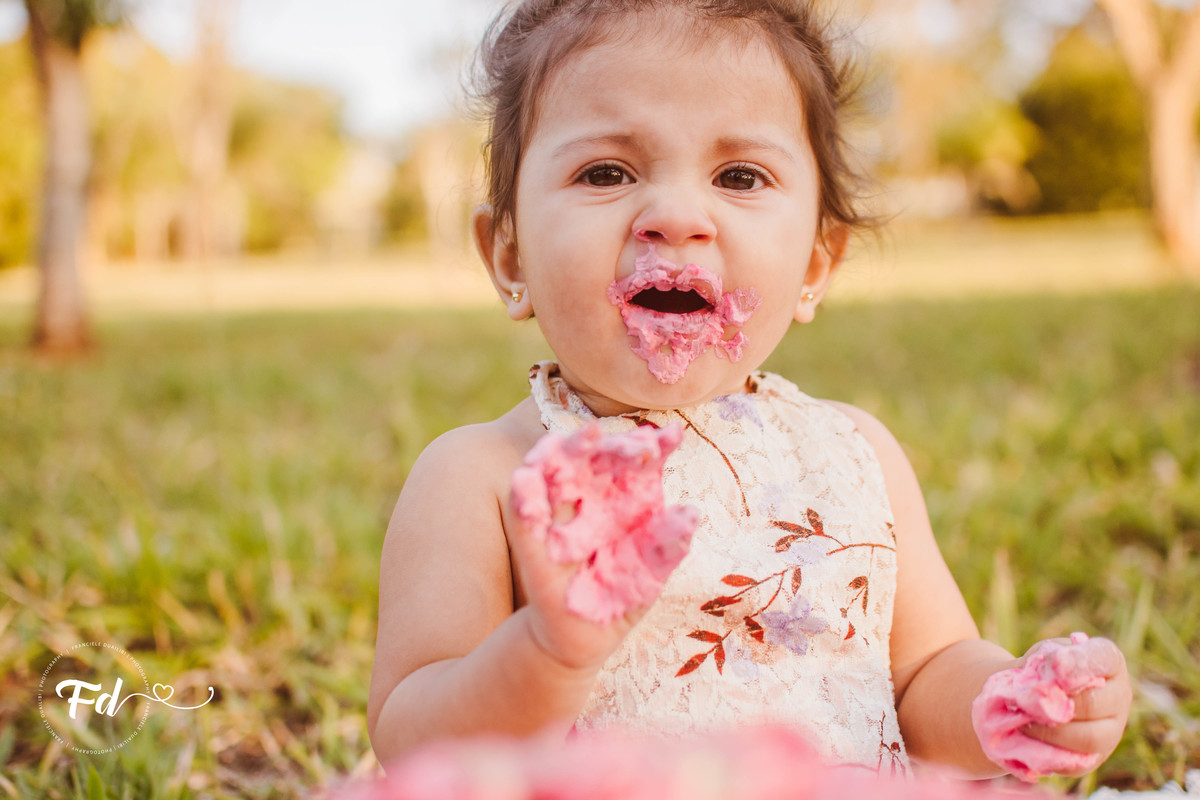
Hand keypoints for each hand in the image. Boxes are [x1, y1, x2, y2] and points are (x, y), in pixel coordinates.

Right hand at [507, 424, 695, 673]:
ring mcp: (559, 513)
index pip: (639, 463)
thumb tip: (692, 513)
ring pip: (552, 471)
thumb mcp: (651, 572)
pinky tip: (525, 476)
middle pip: (594, 456)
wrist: (583, 637)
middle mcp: (590, 495)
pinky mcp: (531, 540)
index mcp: (625, 496)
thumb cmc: (622, 595)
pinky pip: (523, 513)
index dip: (655, 446)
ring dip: (557, 450)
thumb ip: (666, 543)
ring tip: (576, 438)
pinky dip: (523, 494)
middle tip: (620, 429)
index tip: (674, 435)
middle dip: (605, 442)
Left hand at [1018, 636, 1131, 774]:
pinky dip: (1046, 751)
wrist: (1028, 701)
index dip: (1080, 661)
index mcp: (1108, 663)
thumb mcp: (1040, 657)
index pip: (1105, 657)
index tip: (1055, 662)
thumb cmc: (1039, 671)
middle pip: (1094, 702)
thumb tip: (1047, 684)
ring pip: (1088, 737)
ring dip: (1050, 731)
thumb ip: (1044, 665)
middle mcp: (1118, 696)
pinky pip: (1074, 761)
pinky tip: (1025, 740)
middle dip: (1055, 702)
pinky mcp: (1092, 758)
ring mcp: (1111, 730)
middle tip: (1022, 698)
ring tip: (1020, 721)